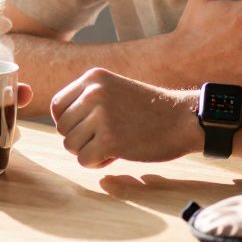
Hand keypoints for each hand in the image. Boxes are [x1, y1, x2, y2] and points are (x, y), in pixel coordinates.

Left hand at [51, 68, 199, 168]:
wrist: (182, 119)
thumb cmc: (149, 110)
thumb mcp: (115, 90)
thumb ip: (88, 100)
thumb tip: (60, 123)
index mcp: (93, 78)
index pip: (58, 106)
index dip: (67, 123)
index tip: (85, 130)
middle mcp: (93, 93)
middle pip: (62, 128)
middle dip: (79, 139)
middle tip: (104, 139)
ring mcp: (101, 115)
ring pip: (70, 145)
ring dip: (88, 151)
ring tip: (112, 145)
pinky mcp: (109, 139)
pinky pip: (84, 160)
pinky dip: (98, 163)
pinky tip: (116, 154)